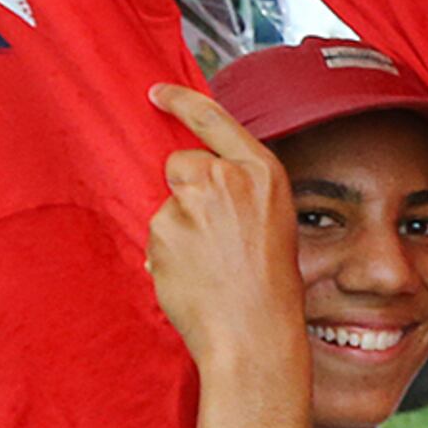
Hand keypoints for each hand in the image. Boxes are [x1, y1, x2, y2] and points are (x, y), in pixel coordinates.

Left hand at [145, 83, 307, 384]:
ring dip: (177, 228)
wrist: (254, 334)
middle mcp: (227, 179)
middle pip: (182, 163)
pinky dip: (166, 253)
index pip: (214, 119)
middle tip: (210, 234)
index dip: (181, 101)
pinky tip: (192, 276)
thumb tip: (194, 184)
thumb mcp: (273, 223)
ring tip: (208, 265)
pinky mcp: (163, 229)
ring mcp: (192, 202)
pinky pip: (155, 234)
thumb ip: (240, 191)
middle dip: (184, 190)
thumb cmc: (270, 288)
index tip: (157, 92)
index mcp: (263, 173)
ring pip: (167, 203)